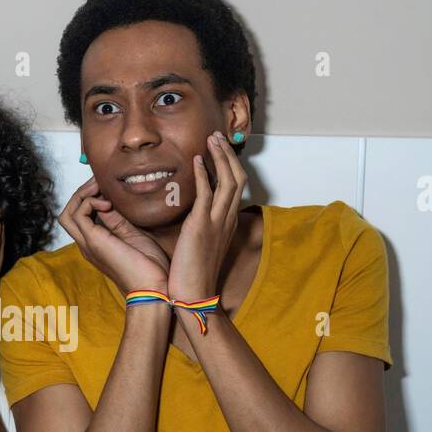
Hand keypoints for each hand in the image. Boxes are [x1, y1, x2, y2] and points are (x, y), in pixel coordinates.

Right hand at [58, 177, 169, 295]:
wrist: (153, 286)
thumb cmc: (149, 266)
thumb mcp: (133, 234)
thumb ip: (118, 219)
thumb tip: (111, 200)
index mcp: (97, 243)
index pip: (81, 216)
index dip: (91, 196)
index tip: (108, 186)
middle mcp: (88, 244)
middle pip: (67, 214)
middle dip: (82, 193)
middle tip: (100, 182)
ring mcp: (88, 244)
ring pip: (67, 214)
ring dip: (82, 195)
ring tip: (101, 188)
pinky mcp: (93, 242)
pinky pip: (78, 214)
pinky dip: (89, 202)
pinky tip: (108, 202)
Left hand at [167, 131, 247, 305]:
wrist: (194, 295)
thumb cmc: (194, 274)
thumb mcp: (203, 244)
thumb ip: (204, 226)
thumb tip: (196, 214)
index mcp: (228, 223)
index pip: (236, 187)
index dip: (230, 166)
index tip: (220, 150)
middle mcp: (227, 219)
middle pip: (237, 178)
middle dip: (228, 154)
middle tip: (217, 136)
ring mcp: (217, 222)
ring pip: (228, 180)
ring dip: (220, 157)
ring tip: (211, 139)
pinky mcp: (202, 225)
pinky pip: (207, 193)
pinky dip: (203, 174)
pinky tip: (196, 160)